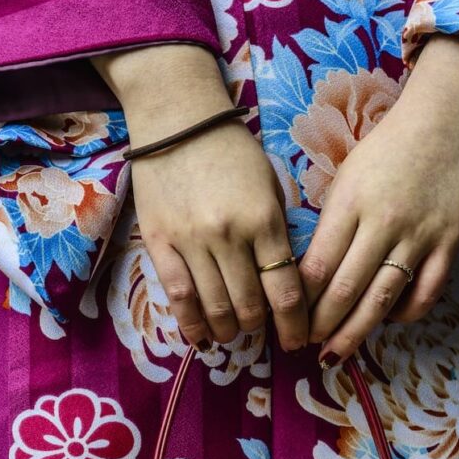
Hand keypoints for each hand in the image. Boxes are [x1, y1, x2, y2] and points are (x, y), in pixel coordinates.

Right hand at [91, 43, 307, 351]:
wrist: (177, 119)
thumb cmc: (231, 151)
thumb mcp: (270, 187)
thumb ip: (277, 235)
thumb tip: (284, 285)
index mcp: (265, 220)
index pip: (285, 291)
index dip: (294, 325)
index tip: (297, 340)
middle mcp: (230, 235)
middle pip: (250, 307)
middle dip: (260, 328)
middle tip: (263, 332)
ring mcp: (192, 241)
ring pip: (215, 308)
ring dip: (228, 330)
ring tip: (232, 332)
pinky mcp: (160, 243)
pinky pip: (178, 296)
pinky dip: (192, 324)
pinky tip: (202, 338)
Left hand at [297, 28, 458, 363]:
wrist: (447, 119)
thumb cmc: (387, 147)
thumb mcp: (345, 178)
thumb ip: (330, 224)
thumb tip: (308, 275)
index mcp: (349, 203)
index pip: (315, 267)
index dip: (297, 303)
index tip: (285, 321)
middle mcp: (382, 223)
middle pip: (344, 290)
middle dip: (320, 326)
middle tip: (305, 345)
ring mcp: (418, 236)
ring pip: (381, 299)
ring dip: (354, 332)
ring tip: (335, 353)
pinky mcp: (449, 243)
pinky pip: (425, 293)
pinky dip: (404, 314)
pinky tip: (387, 320)